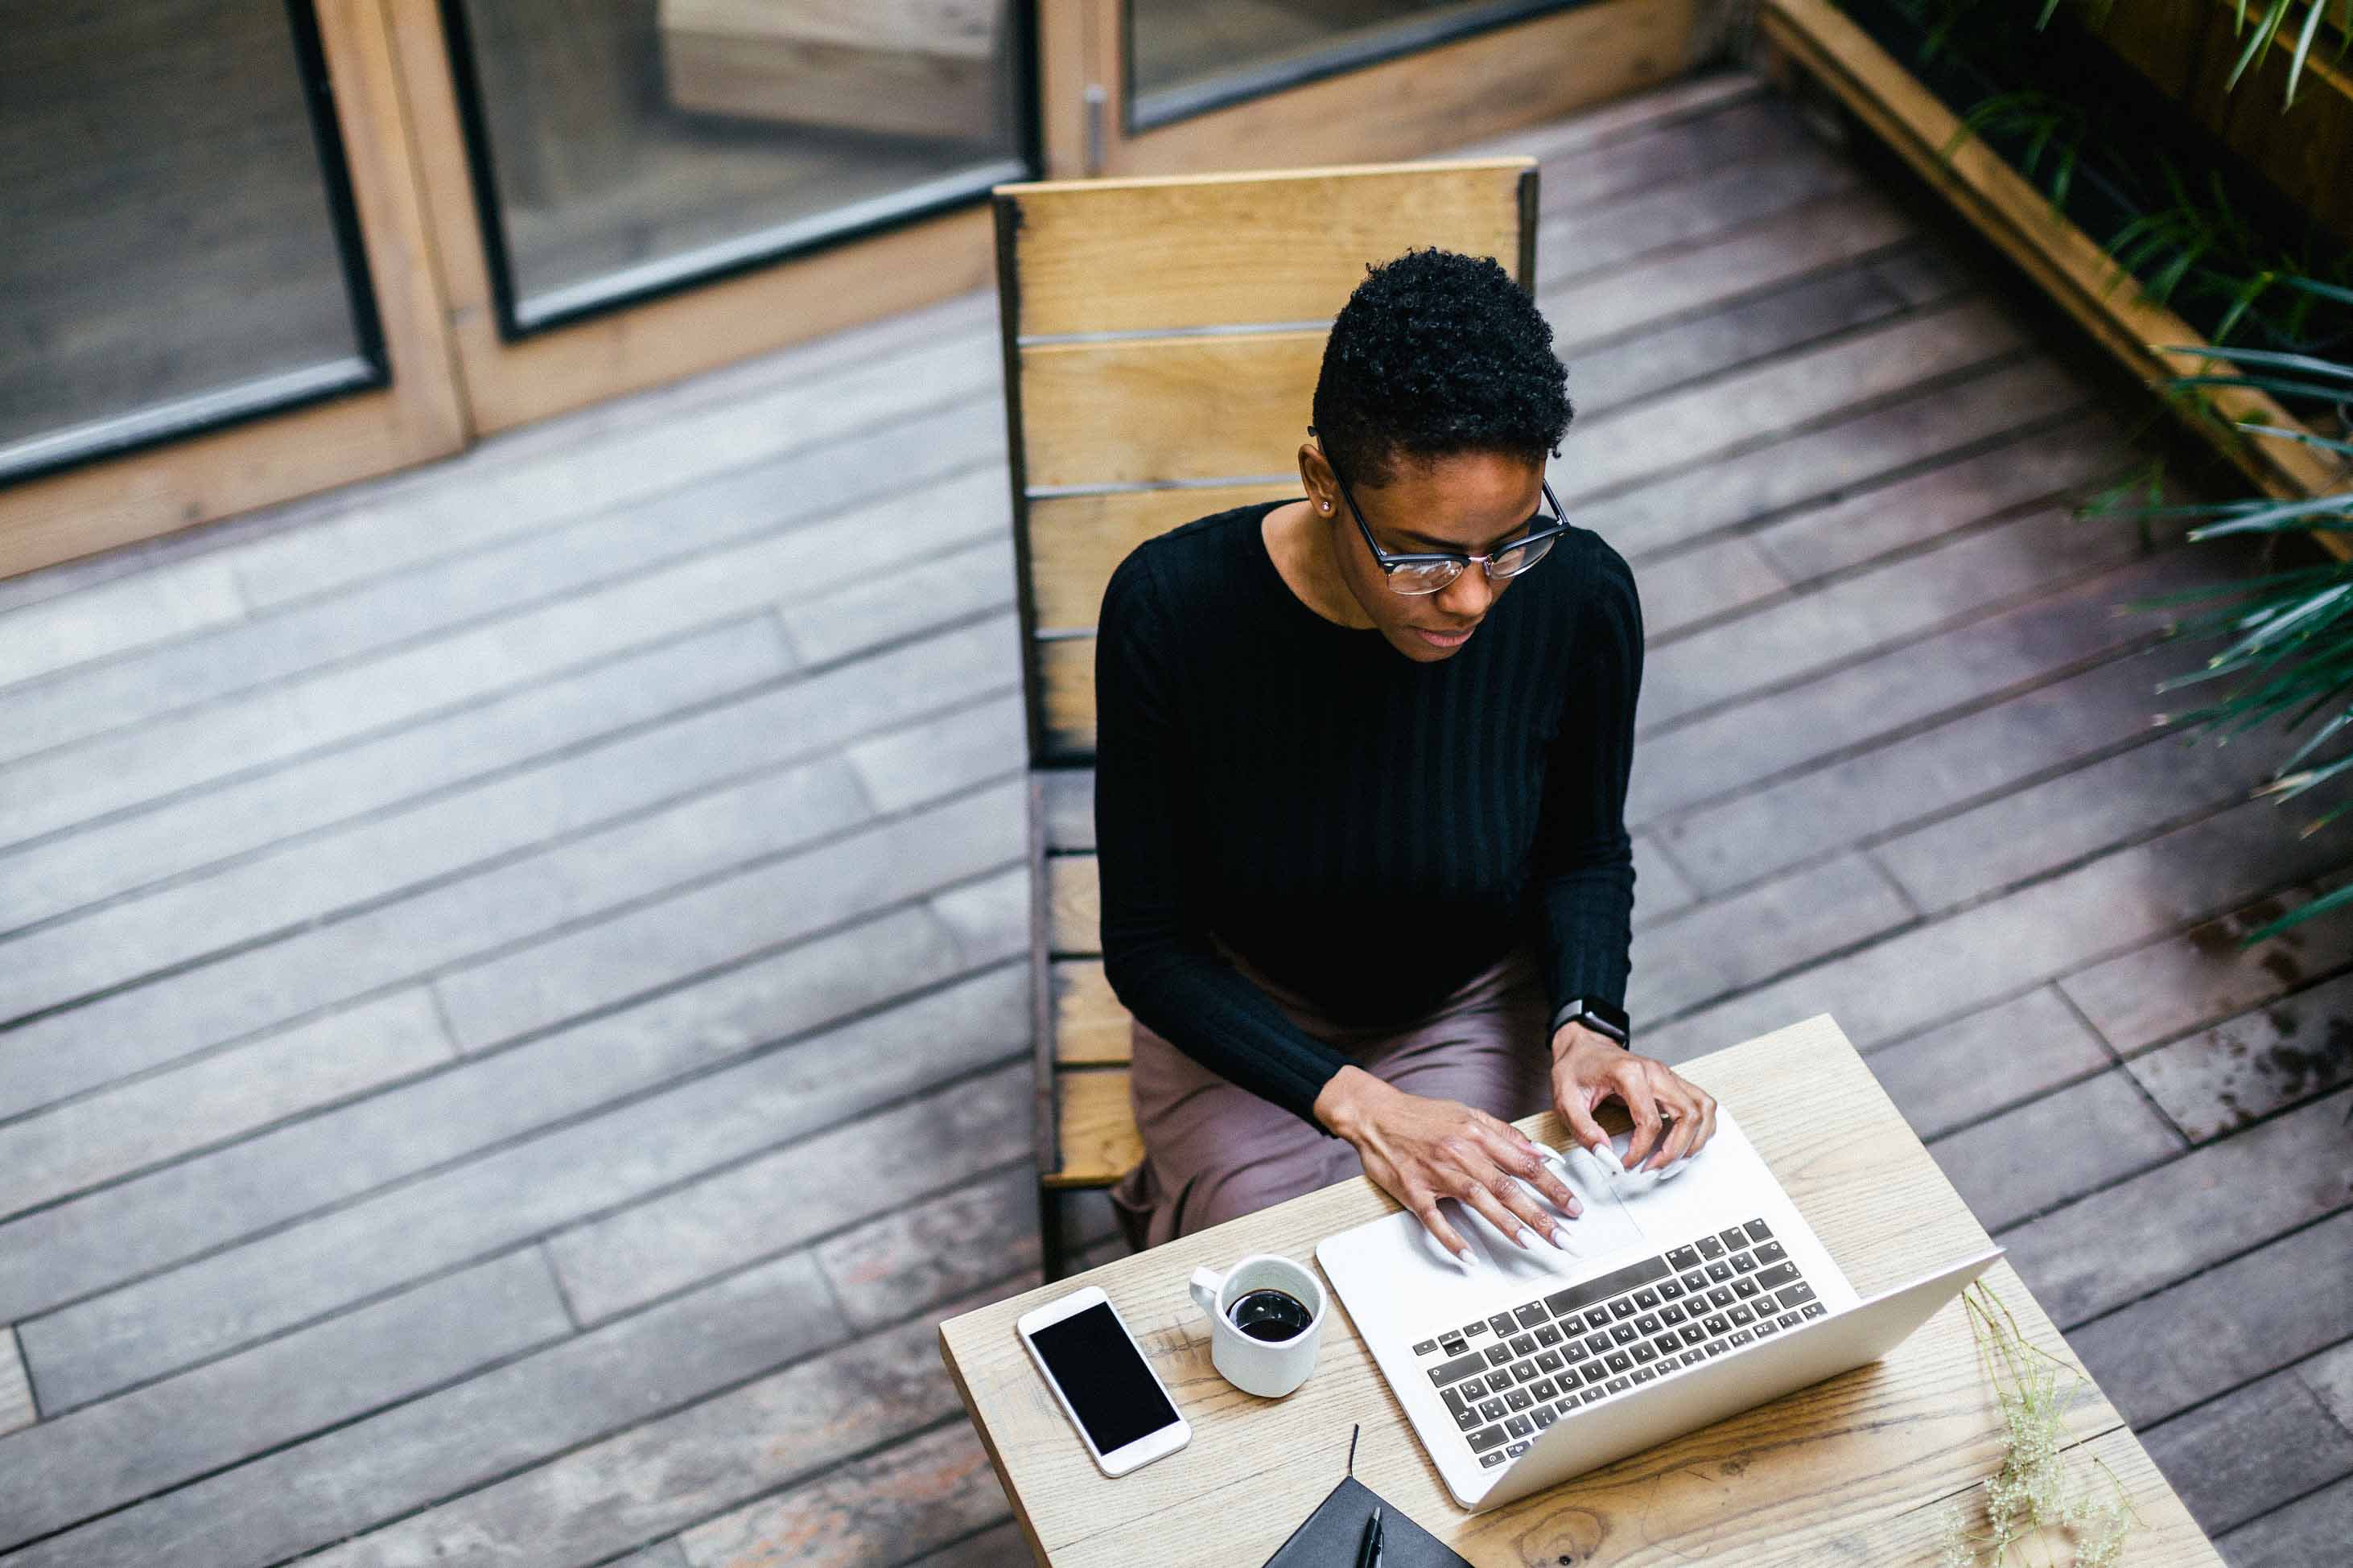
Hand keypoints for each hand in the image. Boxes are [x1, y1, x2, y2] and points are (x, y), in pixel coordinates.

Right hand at [1314, 1065, 1581, 1264]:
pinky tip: (1468, 1257)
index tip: (1574, 1206)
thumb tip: (1540, 1154)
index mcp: (1477, 1134)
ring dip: (1505, 1223)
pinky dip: (1451, 1238)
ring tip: (1529, 1243)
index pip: (1524, 1164)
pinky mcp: (1412, 1190)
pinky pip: (1433, 1218)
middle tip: (1564, 1237)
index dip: (1552, 1187)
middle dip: (1539, 1214)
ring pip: (1477, 1200)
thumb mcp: (1468, 1114)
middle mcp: (1460, 1152)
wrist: (1375, 1113)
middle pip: (1506, 1187)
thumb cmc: (1422, 1115)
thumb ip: (1505, 1135)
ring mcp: (1435, 1173)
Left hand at [1549, 1024, 1717, 1173]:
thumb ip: (1583, 1130)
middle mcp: (1656, 1072)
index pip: (1650, 1121)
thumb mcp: (1565, 1100)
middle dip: (1676, 1150)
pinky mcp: (1672, 1082)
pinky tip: (1686, 1142)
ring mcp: (1668, 1075)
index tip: (1627, 1164)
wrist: (1583, 1045)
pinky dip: (1703, 1126)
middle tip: (1654, 1168)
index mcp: (1629, 1074)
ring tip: (1673, 1159)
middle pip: (1688, 1115)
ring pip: (1704, 1109)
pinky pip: (1703, 1104)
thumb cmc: (1576, 1069)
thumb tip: (1606, 1155)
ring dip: (1696, 1139)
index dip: (1641, 1150)